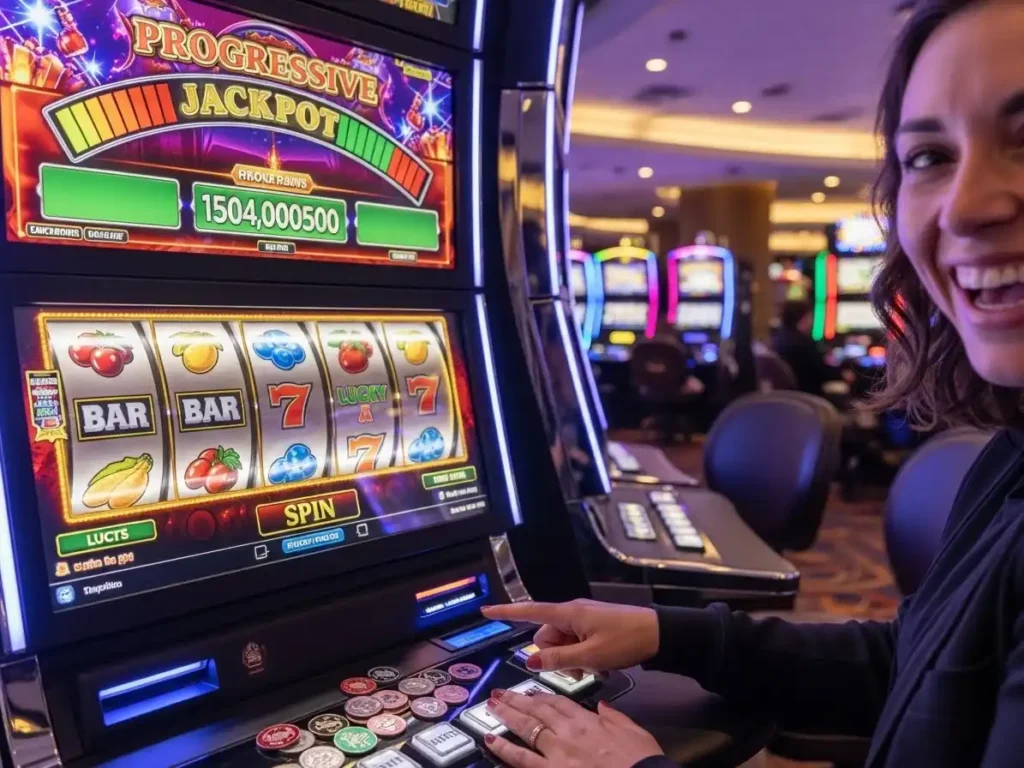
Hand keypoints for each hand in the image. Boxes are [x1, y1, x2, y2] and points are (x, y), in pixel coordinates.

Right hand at [481, 599, 658, 672]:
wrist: (659, 634)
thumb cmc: (626, 640)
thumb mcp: (591, 656)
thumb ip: (559, 659)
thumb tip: (531, 661)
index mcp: (568, 614)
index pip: (530, 611)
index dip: (507, 612)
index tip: (486, 611)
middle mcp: (572, 612)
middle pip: (546, 637)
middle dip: (555, 656)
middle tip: (580, 667)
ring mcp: (583, 619)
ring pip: (561, 643)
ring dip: (571, 659)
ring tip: (595, 667)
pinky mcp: (593, 626)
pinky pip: (576, 643)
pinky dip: (582, 656)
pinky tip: (600, 664)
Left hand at [484, 689, 663, 767]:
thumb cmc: (641, 760)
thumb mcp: (634, 732)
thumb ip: (614, 717)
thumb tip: (601, 707)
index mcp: (588, 721)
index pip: (560, 703)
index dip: (542, 696)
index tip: (530, 692)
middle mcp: (568, 733)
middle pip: (538, 711)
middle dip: (517, 700)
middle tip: (499, 693)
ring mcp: (556, 754)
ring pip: (525, 729)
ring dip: (506, 716)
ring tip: (491, 707)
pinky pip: (521, 759)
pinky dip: (504, 749)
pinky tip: (490, 739)